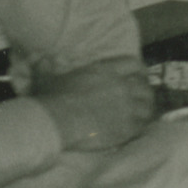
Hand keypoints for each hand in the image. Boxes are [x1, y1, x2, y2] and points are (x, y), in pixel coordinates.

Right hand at [36, 67, 154, 155]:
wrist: (56, 122)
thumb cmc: (51, 100)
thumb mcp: (47, 79)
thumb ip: (46, 68)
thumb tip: (39, 59)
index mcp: (106, 71)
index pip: (133, 64)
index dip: (138, 70)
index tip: (138, 76)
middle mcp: (121, 85)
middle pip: (143, 86)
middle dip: (143, 92)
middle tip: (140, 99)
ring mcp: (127, 106)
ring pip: (147, 105)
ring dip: (145, 109)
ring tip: (141, 114)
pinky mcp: (127, 126)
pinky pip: (143, 124)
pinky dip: (142, 126)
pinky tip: (137, 128)